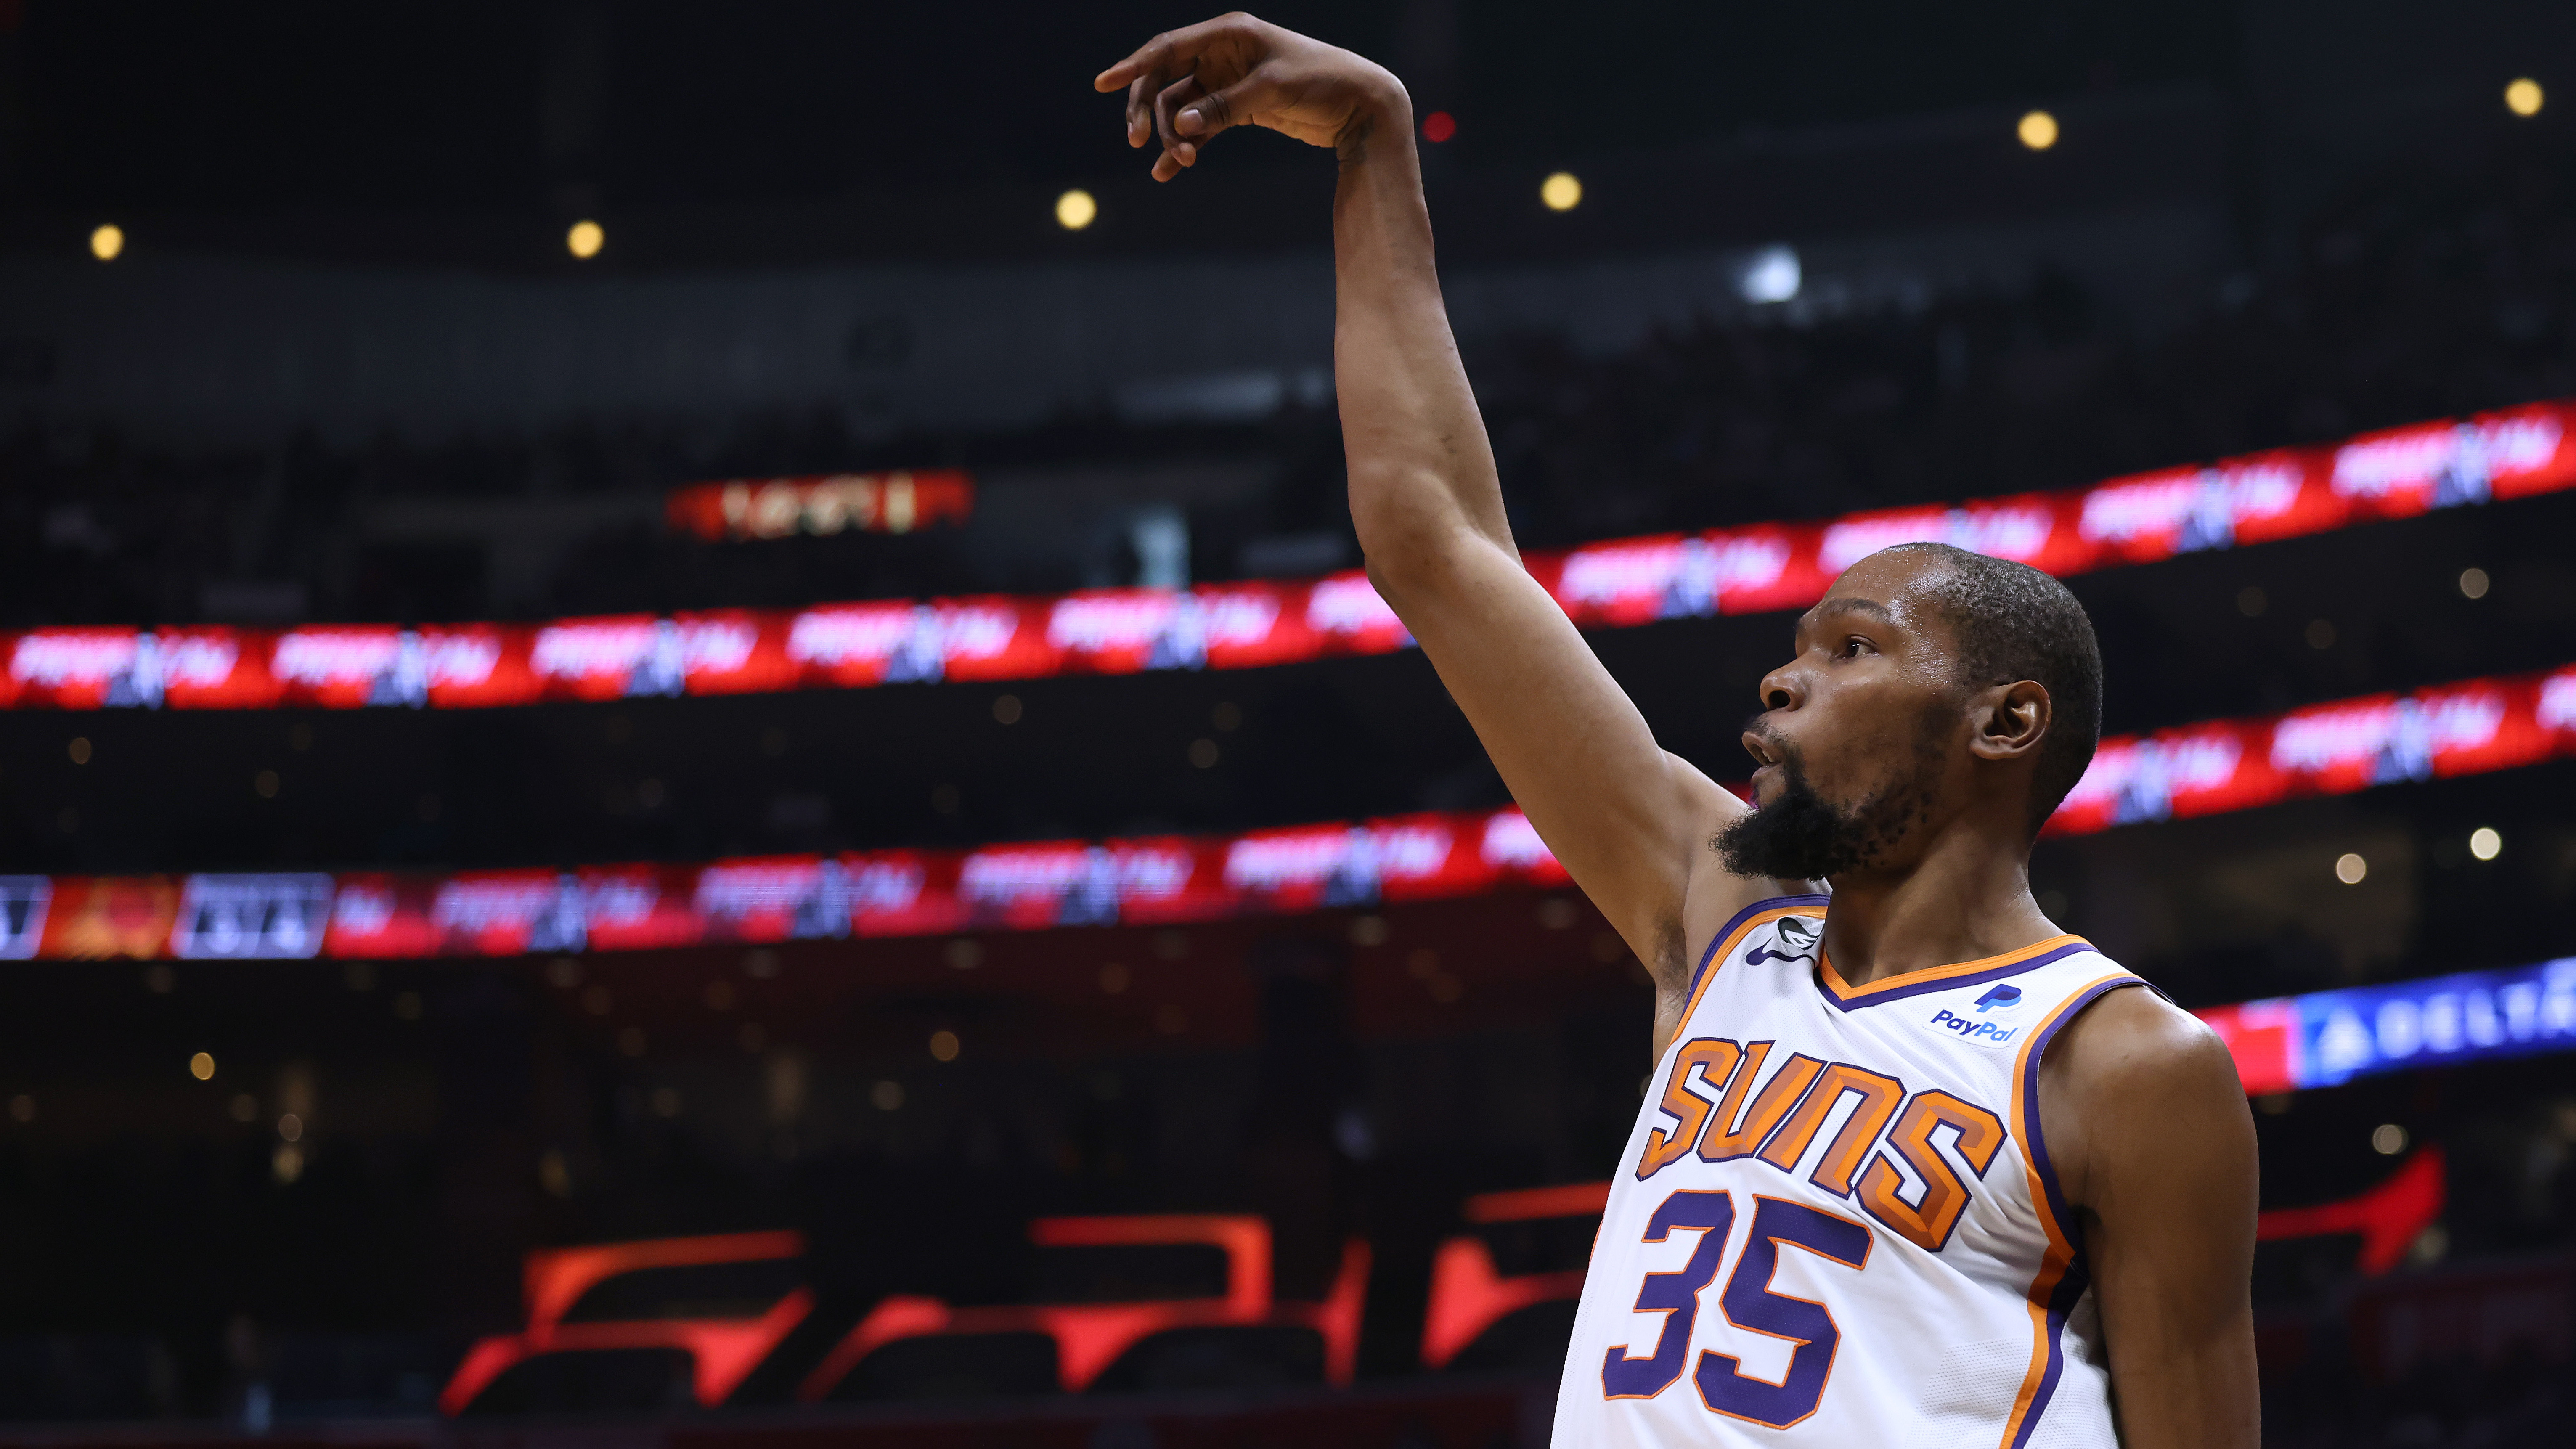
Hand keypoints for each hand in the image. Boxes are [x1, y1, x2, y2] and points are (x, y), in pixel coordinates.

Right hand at [1094, 13, 1405, 180]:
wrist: (1360, 104)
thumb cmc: (1322, 81)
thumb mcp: (1272, 90)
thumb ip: (1224, 106)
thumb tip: (1179, 124)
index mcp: (1229, 34)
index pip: (1169, 48)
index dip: (1133, 66)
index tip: (1103, 84)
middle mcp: (1223, 54)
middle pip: (1166, 80)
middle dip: (1148, 111)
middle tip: (1138, 142)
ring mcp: (1228, 82)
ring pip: (1181, 108)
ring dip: (1173, 136)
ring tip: (1177, 164)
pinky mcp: (1238, 108)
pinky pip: (1201, 127)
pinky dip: (1187, 146)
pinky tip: (1171, 171)